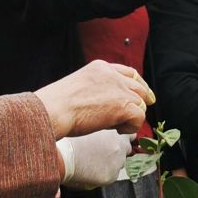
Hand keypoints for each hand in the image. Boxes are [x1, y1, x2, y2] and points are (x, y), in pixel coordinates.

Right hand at [34, 60, 153, 137]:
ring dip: (130, 117)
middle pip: (139, 87)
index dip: (137, 84)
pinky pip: (139, 118)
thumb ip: (95, 90)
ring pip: (140, 104)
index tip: (141, 94)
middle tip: (140, 112)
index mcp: (100, 67)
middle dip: (143, 99)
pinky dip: (130, 127)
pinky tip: (116, 130)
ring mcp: (120, 90)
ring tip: (115, 126)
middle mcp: (113, 75)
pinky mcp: (124, 106)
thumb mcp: (78, 87)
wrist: (53, 110)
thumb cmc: (57, 105)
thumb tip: (107, 105)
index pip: (128, 73)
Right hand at [56, 129, 133, 189]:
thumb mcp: (90, 128)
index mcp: (116, 132)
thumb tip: (105, 136)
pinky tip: (90, 170)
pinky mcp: (111, 176)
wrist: (63, 155)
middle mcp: (120, 146)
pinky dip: (104, 173)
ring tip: (93, 161)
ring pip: (119, 163)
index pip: (130, 134)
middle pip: (127, 149)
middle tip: (104, 152)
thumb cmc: (70, 139)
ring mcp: (117, 162)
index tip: (118, 139)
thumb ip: (104, 132)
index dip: (123, 137)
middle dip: (119, 150)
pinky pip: (111, 175)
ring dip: (112, 162)